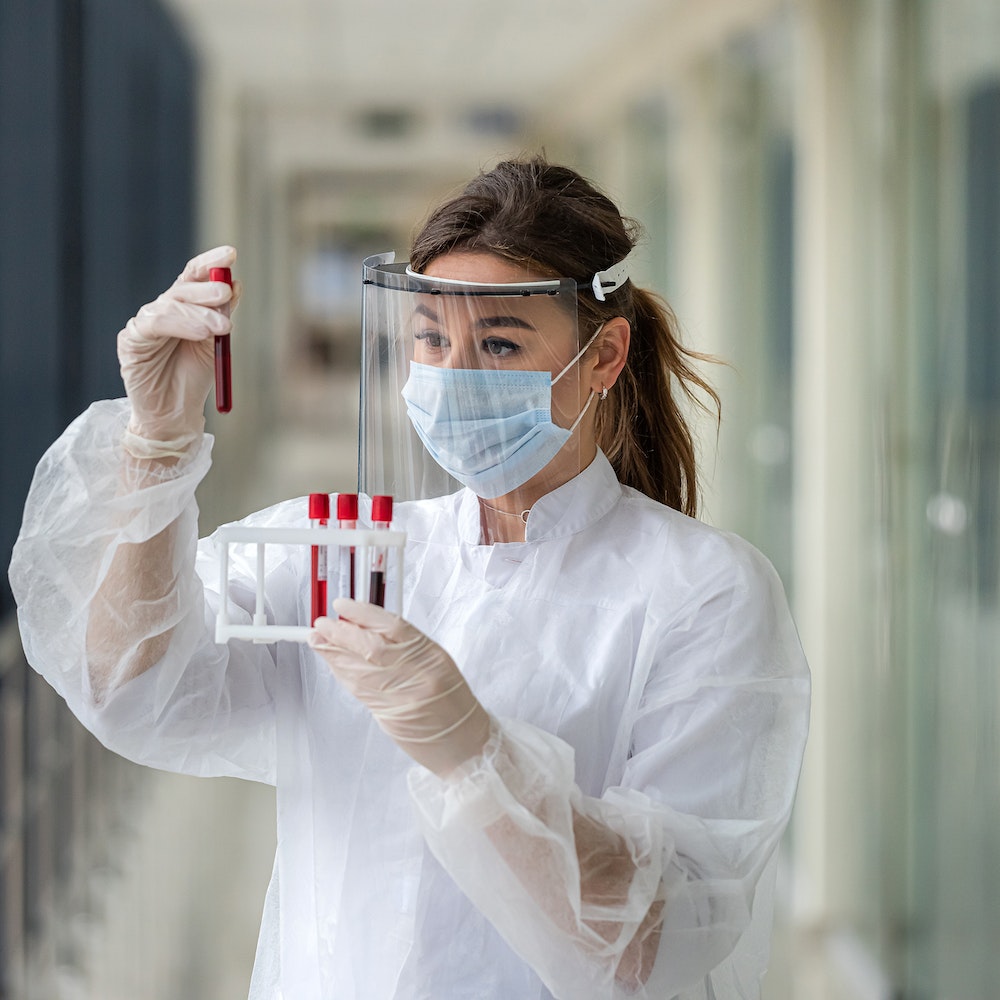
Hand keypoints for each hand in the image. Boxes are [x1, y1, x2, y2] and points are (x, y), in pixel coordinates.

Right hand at [118, 245, 240, 449]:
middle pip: (182, 287)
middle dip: (206, 288)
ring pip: (171, 305)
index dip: (210, 262)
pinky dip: (179, 325)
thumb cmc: (194, 379)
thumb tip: (235, 284)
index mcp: (183, 307)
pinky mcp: (131, 340)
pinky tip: (200, 333)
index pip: (193, 276)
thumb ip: (223, 315)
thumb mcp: (215, 344)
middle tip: (226, 294)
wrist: (175, 413)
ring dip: (199, 313)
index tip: (231, 253)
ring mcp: (144, 323)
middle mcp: (162, 309)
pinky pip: (154, 325)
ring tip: (222, 328)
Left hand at [310, 599, 491, 777]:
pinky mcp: (390, 716)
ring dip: (334, 654)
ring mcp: (403, 697)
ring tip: (318, 642)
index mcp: (430, 655)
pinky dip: (343, 675)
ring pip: (359, 670)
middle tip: (322, 625)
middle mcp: (417, 674)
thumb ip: (404, 645)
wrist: (466, 742)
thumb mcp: (437, 662)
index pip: (391, 626)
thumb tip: (366, 628)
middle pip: (370, 646)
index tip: (343, 605)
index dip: (362, 613)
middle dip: (341, 633)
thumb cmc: (452, 701)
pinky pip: (360, 691)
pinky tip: (333, 665)